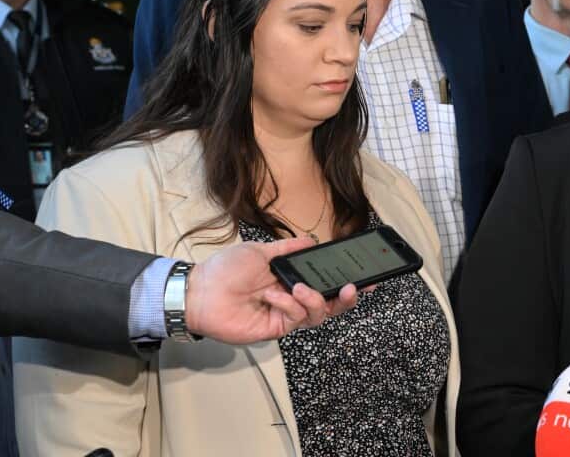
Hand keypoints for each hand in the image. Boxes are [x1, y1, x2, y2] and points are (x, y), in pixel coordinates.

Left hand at [183, 238, 359, 343]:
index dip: (347, 282)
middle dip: (346, 298)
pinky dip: (289, 304)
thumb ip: (288, 248)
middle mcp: (292, 299)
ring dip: (314, 299)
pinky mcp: (275, 328)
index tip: (369, 276)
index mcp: (291, 279)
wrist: (201, 290)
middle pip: (330, 304)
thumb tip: (311, 240)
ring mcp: (285, 315)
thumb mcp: (261, 251)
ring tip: (298, 288)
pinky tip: (273, 295)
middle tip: (352, 288)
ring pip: (318, 314)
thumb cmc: (226, 270)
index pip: (326, 282)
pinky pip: (296, 318)